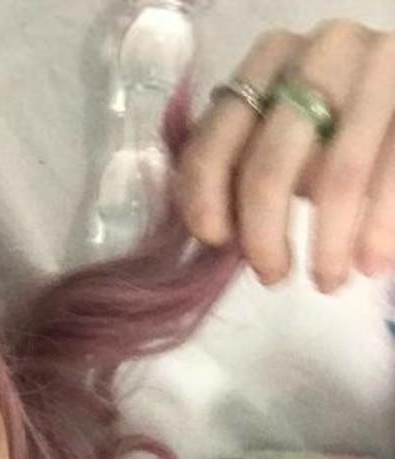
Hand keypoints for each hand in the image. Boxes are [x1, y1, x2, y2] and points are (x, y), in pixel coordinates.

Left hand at [173, 20, 394, 292]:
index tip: (218, 243)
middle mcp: (322, 53)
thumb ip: (237, 170)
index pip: (218, 134)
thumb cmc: (329, 132)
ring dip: (329, 245)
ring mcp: (379, 68)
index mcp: (269, 60)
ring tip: (328, 282)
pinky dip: (378, 230)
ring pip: (340, 176)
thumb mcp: (277, 140)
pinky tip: (371, 263)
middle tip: (272, 276)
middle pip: (271, 163)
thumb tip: (213, 233)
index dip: (206, 197)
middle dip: (265, 236)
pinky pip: (393, 175)